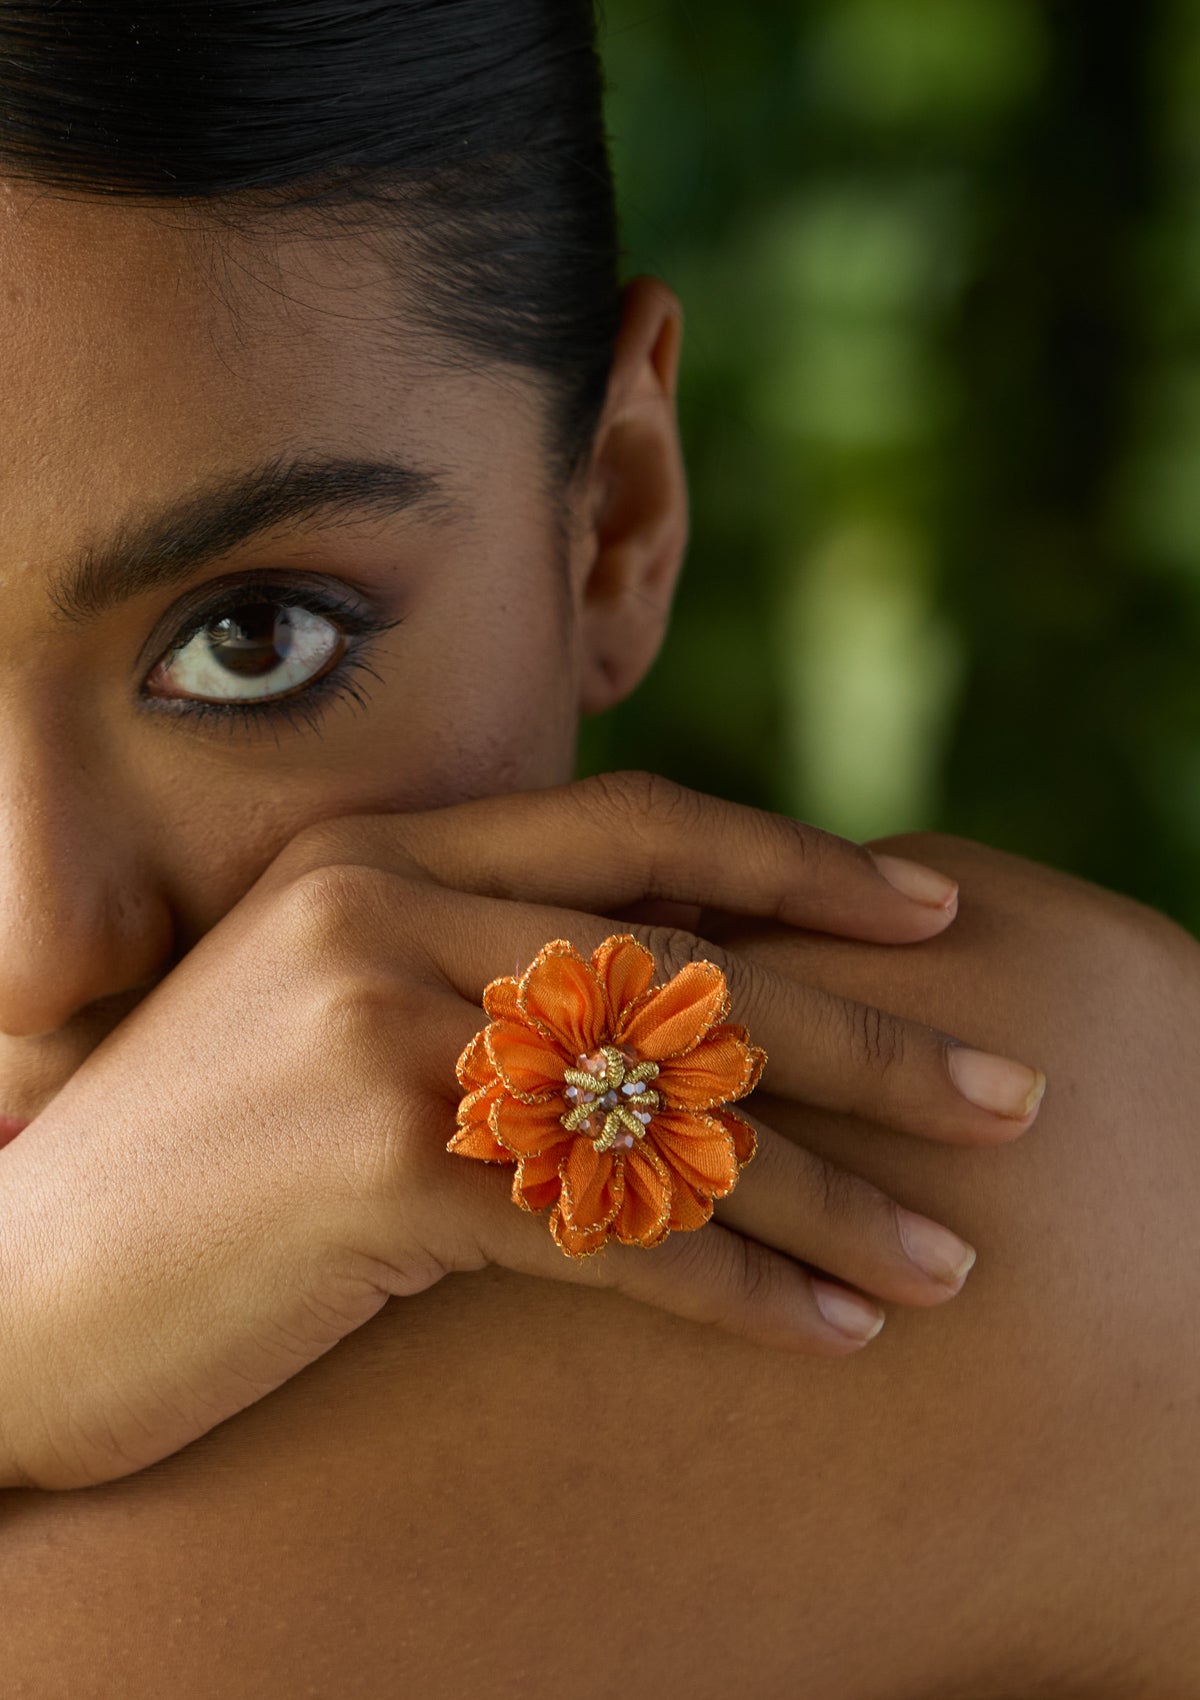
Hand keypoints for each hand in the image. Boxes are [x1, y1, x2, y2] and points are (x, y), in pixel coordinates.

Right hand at [0, 773, 1043, 1490]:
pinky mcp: (369, 1172)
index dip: (801, 868)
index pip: (640, 831)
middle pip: (686, 970)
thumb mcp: (330, 1012)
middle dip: (868, 1042)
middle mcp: (383, 913)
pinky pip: (607, 1236)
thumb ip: (483, 968)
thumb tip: (681, 992)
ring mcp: (373, 1033)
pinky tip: (829, 1332)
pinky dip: (735, 1291)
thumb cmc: (197, 1158)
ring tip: (950, 1259)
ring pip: (666, 1110)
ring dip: (830, 1196)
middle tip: (1004, 1096)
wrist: (19, 1285)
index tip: (931, 917)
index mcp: (383, 852)